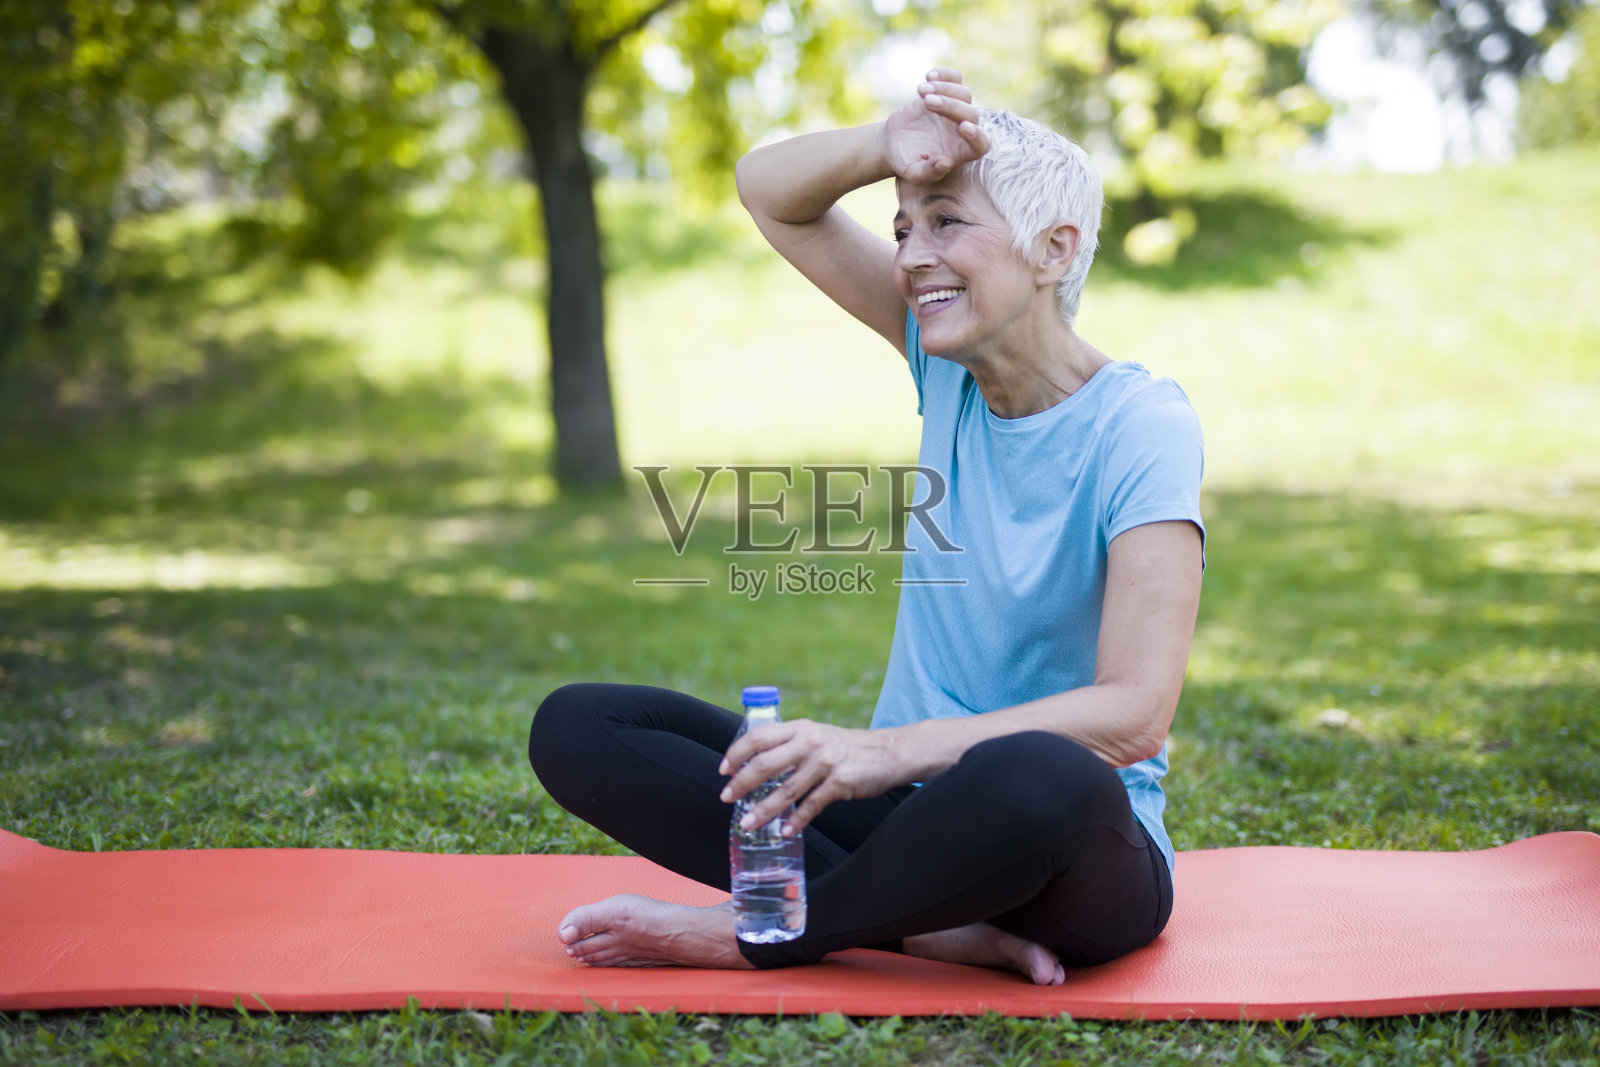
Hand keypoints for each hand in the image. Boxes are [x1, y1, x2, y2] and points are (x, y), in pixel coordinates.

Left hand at [718, 718, 903, 836]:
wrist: (889, 751)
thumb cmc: (847, 747)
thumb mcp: (816, 735)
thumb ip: (790, 745)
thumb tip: (755, 767)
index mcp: (800, 728)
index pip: (758, 737)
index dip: (736, 753)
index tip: (723, 770)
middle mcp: (810, 742)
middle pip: (765, 765)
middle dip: (741, 784)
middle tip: (726, 798)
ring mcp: (826, 763)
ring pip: (785, 790)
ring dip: (763, 810)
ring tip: (748, 825)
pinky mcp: (841, 783)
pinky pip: (811, 806)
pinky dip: (796, 821)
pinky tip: (785, 832)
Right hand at [883, 69, 991, 183]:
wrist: (894, 142)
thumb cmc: (906, 161)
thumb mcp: (912, 173)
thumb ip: (928, 173)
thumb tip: (946, 163)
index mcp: (961, 152)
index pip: (981, 145)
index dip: (977, 137)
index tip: (963, 127)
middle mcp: (963, 130)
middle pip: (972, 115)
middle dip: (951, 107)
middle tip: (928, 103)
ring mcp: (956, 109)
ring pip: (965, 94)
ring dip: (945, 90)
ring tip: (922, 92)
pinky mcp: (946, 93)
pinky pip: (955, 78)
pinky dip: (945, 74)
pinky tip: (928, 77)